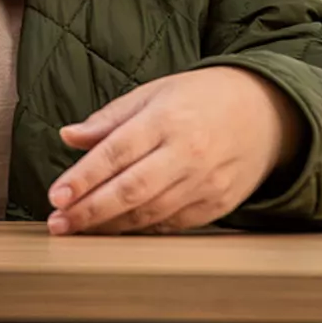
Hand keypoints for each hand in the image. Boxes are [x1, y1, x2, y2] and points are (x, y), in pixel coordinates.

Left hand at [46, 66, 301, 235]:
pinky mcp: (218, 205)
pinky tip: (116, 230)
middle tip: (58, 223)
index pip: (117, 152)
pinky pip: (172, 224)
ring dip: (110, 225)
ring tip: (78, 229)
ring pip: (150, 213)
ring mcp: (206, 183)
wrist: (265, 113)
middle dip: (90, 210)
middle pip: (132, 189)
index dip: (84, 177)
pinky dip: (141, 229)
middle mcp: (188, 153)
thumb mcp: (154, 92)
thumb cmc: (201, 98)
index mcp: (167, 118)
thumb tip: (69, 136)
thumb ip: (110, 118)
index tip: (56, 195)